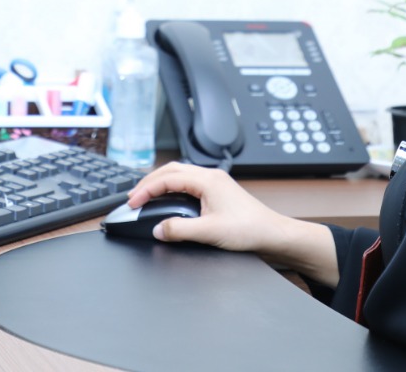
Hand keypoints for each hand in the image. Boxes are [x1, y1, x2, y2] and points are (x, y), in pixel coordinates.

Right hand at [127, 162, 338, 286]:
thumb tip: (158, 228)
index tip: (132, 203)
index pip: (167, 178)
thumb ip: (179, 230)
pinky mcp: (218, 192)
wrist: (273, 235)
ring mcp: (215, 183)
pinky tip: (167, 200)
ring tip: (145, 196)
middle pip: (171, 170)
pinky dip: (172, 189)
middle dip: (149, 181)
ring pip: (179, 174)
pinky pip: (188, 183)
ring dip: (160, 183)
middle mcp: (210, 177)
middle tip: (133, 197)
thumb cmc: (250, 230)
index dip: (146, 189)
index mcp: (207, 180)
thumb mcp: (210, 232)